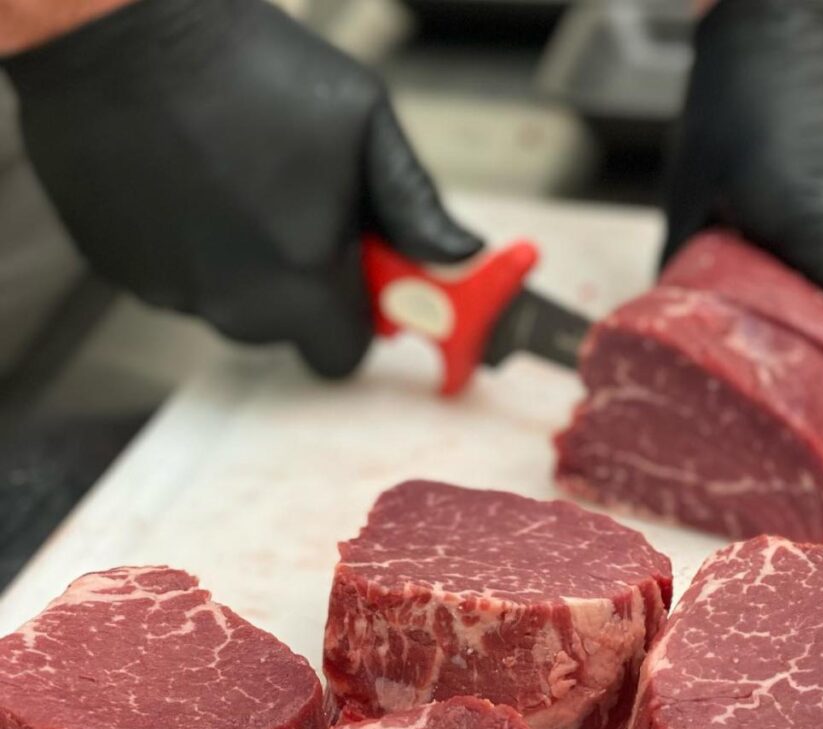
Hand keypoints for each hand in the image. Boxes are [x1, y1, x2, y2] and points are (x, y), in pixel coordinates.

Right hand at [2, 0, 480, 376]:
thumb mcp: (361, 122)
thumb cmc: (247, 67)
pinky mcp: (123, 272)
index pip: (345, 355)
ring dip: (246, 267)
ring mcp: (172, 292)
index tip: (360, 277)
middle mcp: (234, 304)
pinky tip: (190, 185)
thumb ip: (416, 207)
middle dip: (304, 290)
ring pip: (232, 307)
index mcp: (303, 280)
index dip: (358, 319)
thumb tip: (461, 255)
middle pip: (288, 334)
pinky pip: (180, 282)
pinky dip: (192, 249)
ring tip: (239, 185)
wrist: (114, 30)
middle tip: (299, 215)